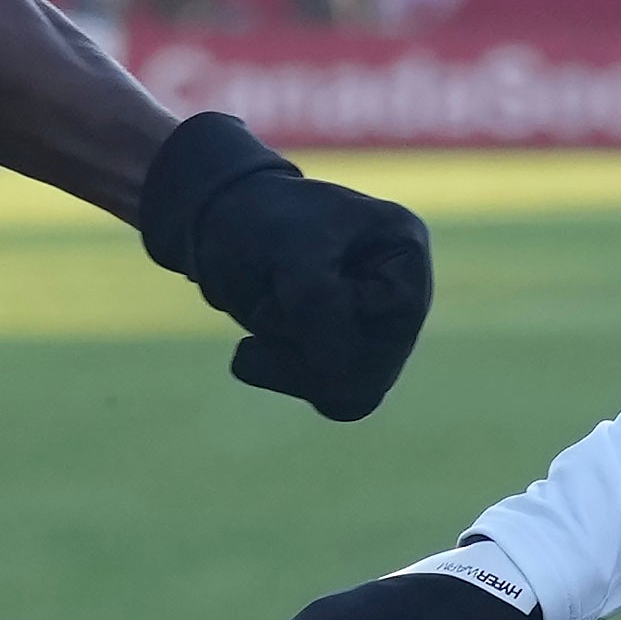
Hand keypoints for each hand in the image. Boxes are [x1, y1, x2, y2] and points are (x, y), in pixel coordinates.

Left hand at [135, 112, 434, 418]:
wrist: (217, 225)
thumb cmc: (261, 221)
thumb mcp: (289, 247)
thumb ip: (318, 303)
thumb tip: (338, 373)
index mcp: (403, 250)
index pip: (402, 311)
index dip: (346, 311)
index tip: (299, 282)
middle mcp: (399, 295)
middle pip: (381, 363)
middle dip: (311, 349)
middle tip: (266, 314)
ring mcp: (372, 330)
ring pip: (356, 391)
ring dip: (293, 368)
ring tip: (258, 329)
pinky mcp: (340, 355)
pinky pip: (331, 398)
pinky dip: (282, 377)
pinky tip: (252, 350)